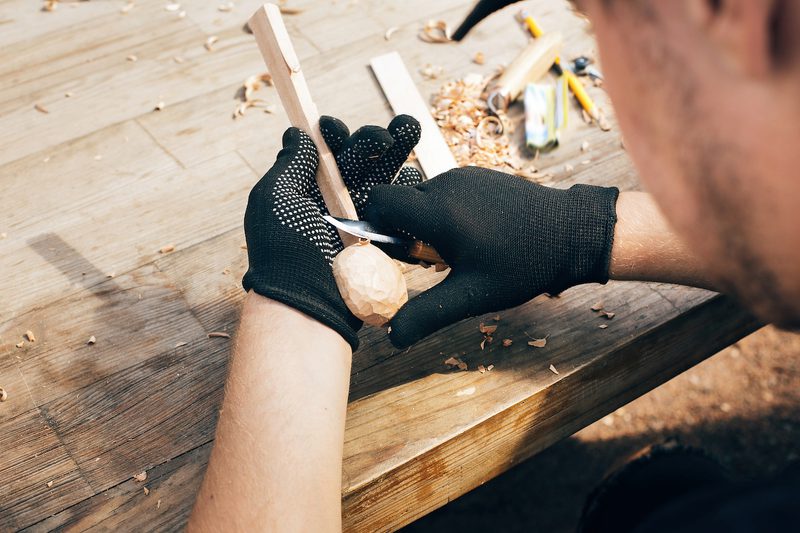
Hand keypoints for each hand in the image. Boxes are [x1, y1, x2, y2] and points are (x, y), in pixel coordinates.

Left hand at [242, 116, 422, 349]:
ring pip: (386, 180)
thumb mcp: (274, 199)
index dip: (334, 136)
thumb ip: (290, 163)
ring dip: (399, 154)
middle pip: (361, 161)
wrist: (310, 301)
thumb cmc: (286, 249)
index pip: (327, 154)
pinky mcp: (384, 241)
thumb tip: (296, 133)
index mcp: (308, 192)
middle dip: (375, 139)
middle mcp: (335, 204)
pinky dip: (411, 191)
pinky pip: (402, 210)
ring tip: (410, 133)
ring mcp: (362, 222)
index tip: (333, 128)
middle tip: (387, 132)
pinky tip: (416, 176)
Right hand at [365, 167, 619, 347]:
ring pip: (425, 198)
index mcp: (437, 210)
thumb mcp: (471, 295)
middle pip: (402, 203)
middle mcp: (446, 185)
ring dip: (427, 224)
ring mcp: (465, 177)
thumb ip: (427, 314)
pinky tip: (476, 237)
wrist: (574, 232)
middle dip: (404, 231)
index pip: (380, 201)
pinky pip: (447, 192)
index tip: (389, 251)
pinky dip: (447, 213)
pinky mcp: (481, 176)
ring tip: (458, 252)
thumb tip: (392, 336)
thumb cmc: (522, 264)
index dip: (373, 224)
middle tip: (430, 261)